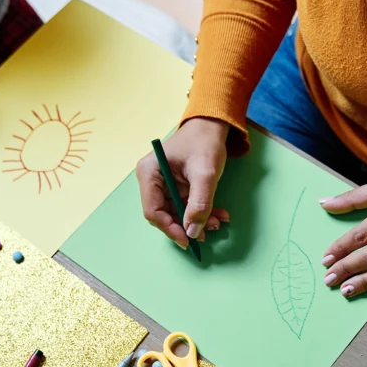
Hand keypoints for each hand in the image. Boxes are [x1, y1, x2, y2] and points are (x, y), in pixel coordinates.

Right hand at [137, 118, 230, 247]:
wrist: (211, 126)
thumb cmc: (204, 142)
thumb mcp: (205, 174)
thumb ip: (199, 204)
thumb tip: (193, 231)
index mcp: (149, 173)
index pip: (152, 210)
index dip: (169, 228)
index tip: (188, 239)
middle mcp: (152, 180)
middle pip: (163, 215)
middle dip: (186, 225)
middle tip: (207, 232)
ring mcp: (163, 185)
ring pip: (176, 214)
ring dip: (197, 221)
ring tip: (217, 221)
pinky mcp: (175, 188)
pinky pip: (185, 207)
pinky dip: (201, 213)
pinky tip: (217, 215)